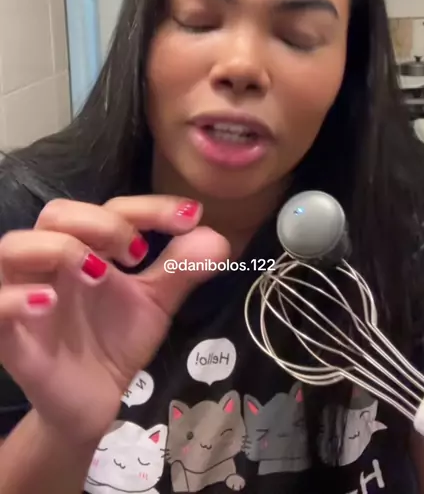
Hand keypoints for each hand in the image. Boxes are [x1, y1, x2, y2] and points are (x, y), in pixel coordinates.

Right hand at [0, 196, 228, 445]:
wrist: (92, 402)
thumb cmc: (114, 341)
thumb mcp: (155, 304)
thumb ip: (182, 270)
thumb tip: (218, 239)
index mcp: (87, 246)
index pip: (110, 207)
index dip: (149, 207)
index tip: (190, 218)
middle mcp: (52, 262)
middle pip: (56, 213)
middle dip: (100, 222)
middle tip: (136, 252)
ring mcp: (24, 294)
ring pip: (14, 246)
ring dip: (59, 248)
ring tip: (99, 273)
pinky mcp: (7, 335)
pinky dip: (16, 297)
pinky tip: (50, 303)